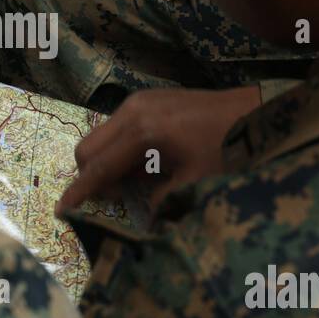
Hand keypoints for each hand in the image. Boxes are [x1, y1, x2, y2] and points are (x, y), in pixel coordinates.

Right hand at [56, 87, 261, 214]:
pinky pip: (118, 128)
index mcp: (143, 132)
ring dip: (107, 164)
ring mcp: (139, 101)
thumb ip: (159, 202)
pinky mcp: (148, 99)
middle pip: (88, 147)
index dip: (79, 192)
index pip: (99, 168)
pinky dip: (120, 150)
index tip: (61, 211)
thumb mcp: (195, 182)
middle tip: (115, 199)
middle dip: (90, 177)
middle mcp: (133, 110)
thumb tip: (138, 219)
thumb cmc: (229, 149)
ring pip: (101, 137)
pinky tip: (147, 164)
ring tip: (136, 183)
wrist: (257, 112)